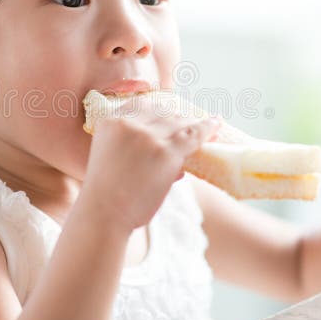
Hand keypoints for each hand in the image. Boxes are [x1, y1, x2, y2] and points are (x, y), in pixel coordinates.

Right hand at [80, 95, 221, 232]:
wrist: (104, 214)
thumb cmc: (106, 194)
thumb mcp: (109, 156)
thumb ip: (131, 145)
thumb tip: (166, 147)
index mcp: (111, 122)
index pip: (141, 105)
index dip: (159, 110)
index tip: (169, 113)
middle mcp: (129, 124)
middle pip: (162, 112)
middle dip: (178, 117)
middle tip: (190, 122)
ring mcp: (149, 137)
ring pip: (179, 122)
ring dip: (194, 123)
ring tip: (209, 123)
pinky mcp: (167, 153)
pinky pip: (193, 135)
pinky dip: (207, 129)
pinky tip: (216, 124)